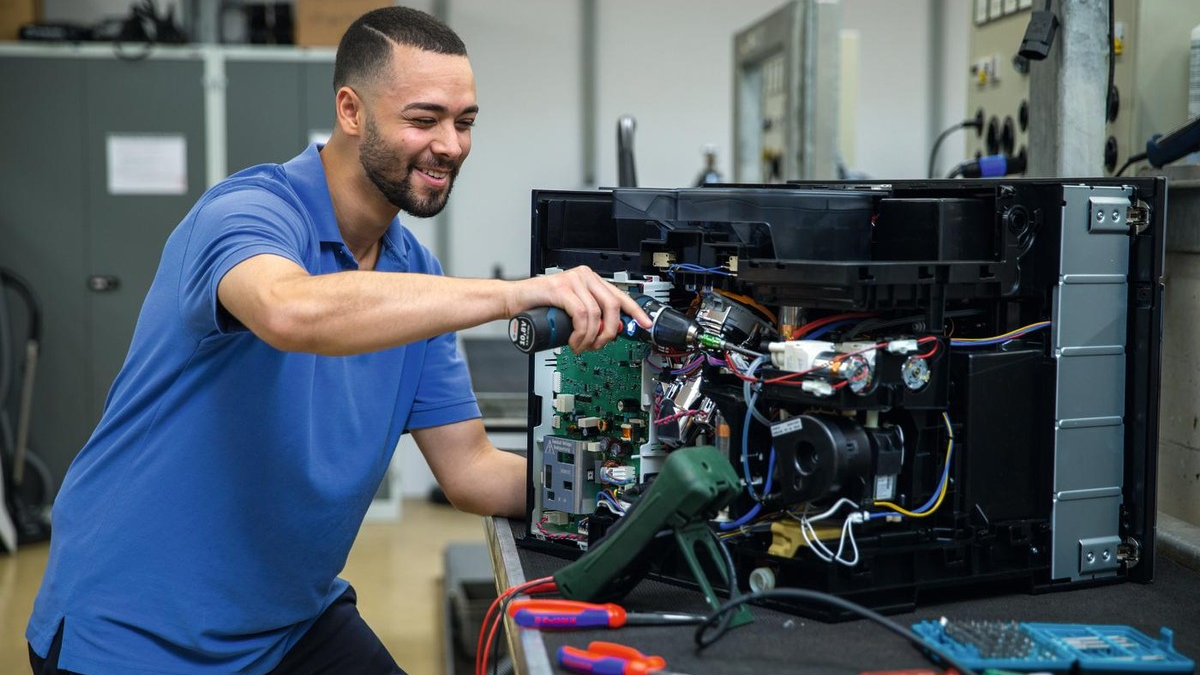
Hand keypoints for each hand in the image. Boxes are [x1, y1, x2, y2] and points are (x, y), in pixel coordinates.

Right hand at [510, 266, 651, 352]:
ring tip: (581, 346)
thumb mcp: (572, 312)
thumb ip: (590, 317)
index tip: (646, 325)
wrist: (514, 301)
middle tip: (599, 345)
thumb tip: (611, 332)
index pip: (620, 295)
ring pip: (597, 314)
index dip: (636, 312)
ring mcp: (573, 280)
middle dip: (610, 332)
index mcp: (591, 280)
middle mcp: (585, 277)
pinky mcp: (561, 288)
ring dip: (591, 337)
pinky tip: (574, 341)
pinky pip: (582, 315)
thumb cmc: (541, 307)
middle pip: (613, 306)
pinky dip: (581, 333)